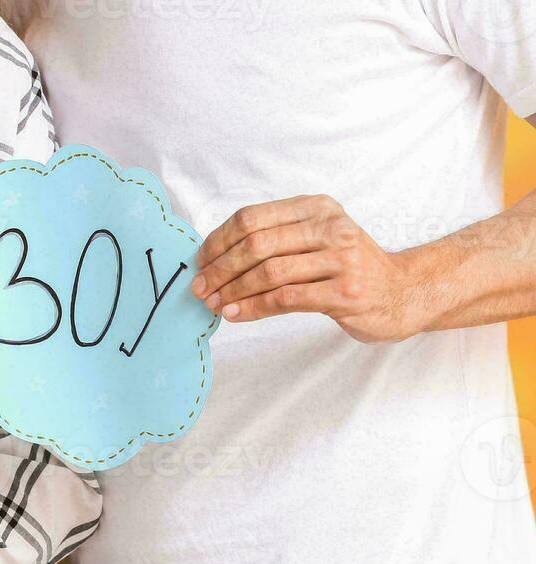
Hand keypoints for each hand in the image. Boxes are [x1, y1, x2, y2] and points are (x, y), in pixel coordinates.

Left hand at [192, 195, 420, 342]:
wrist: (403, 292)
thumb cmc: (348, 268)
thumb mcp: (316, 239)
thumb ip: (275, 240)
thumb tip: (214, 257)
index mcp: (316, 208)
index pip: (253, 217)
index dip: (219, 240)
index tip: (200, 261)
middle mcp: (330, 227)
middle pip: (257, 244)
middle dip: (220, 268)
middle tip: (199, 288)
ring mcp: (341, 259)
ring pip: (268, 272)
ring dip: (232, 291)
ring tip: (213, 304)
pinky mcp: (345, 292)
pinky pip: (285, 299)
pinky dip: (253, 308)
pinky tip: (235, 314)